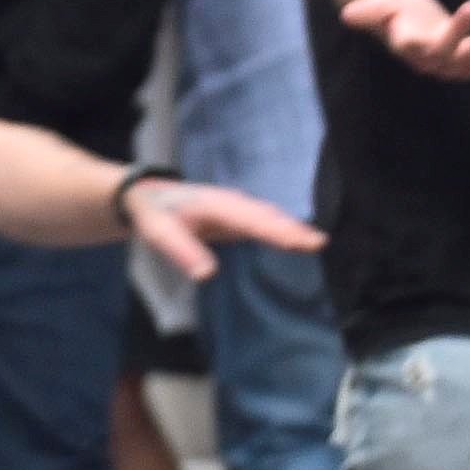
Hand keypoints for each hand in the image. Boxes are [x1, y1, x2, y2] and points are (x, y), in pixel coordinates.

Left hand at [123, 178, 321, 280]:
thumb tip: (207, 274)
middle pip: (267, 216)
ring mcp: (238, 206)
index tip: (300, 241)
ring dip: (293, 228)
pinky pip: (267, 220)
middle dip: (293, 229)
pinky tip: (300, 239)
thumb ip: (183, 252)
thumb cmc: (156, 215)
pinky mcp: (241, 213)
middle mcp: (232, 202)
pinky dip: (285, 228)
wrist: (149, 195)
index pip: (251, 220)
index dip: (276, 231)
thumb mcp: (159, 233)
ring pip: (270, 216)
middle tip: (320, 244)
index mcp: (215, 205)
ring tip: (317, 242)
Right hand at [342, 0, 469, 79]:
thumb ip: (367, 11)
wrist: (404, 19)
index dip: (458, 28)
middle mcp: (434, 63)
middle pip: (466, 54)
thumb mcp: (378, 6)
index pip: (437, 45)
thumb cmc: (392, 9)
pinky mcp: (467, 64)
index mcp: (413, 49)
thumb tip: (347, 16)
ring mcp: (452, 66)